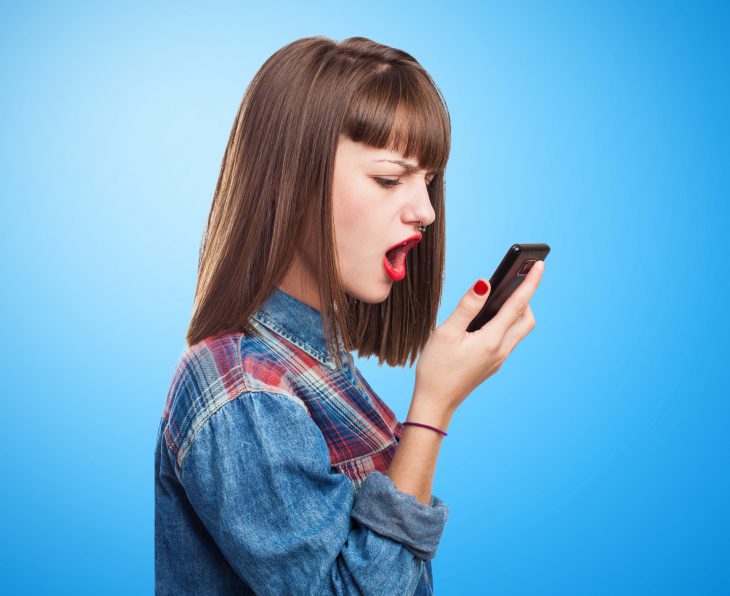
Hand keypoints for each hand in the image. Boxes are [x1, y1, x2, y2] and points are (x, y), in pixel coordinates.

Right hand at [414, 260, 544, 414]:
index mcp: (491, 340)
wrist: (435, 403)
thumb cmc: (436, 369)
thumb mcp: (446, 333)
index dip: (529, 282)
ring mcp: (498, 359)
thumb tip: (484, 283)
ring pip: (518, 330)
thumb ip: (467, 306)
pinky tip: (487, 321)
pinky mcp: (492, 364)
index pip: (517, 305)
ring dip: (517, 312)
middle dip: (526, 298)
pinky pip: (507, 340)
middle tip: (518, 279)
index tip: (539, 264)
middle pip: (526, 319)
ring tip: (501, 297)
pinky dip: (505, 324)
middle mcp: (500, 350)